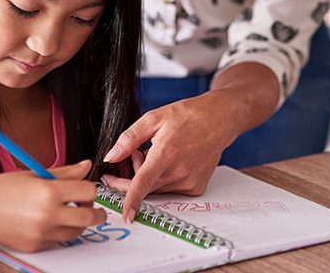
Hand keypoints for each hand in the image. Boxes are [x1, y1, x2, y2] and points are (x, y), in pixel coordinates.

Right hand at [0, 160, 105, 251]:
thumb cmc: (4, 188)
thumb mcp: (37, 173)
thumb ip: (66, 172)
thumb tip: (87, 166)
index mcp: (50, 192)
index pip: (88, 191)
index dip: (90, 189)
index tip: (87, 188)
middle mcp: (48, 214)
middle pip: (88, 217)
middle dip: (96, 212)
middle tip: (94, 208)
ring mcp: (41, 233)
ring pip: (76, 232)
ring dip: (79, 222)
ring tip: (70, 212)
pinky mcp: (34, 246)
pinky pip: (59, 241)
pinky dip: (61, 232)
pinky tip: (52, 221)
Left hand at [102, 91, 239, 221]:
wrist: (218, 120)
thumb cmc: (187, 115)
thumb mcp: (153, 118)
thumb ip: (129, 138)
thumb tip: (111, 157)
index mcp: (166, 152)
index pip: (144, 182)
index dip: (132, 199)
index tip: (126, 215)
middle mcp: (179, 171)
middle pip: (146, 188)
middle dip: (132, 176)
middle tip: (136, 154)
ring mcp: (189, 181)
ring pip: (157, 189)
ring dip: (149, 177)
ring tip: (157, 152)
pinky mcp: (196, 187)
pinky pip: (171, 190)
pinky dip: (164, 179)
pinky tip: (171, 161)